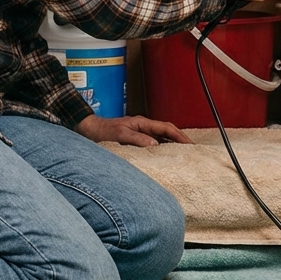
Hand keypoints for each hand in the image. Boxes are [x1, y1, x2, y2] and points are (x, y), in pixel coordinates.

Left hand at [75, 114, 192, 146]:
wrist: (88, 130)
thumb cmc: (102, 131)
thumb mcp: (120, 135)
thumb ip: (137, 139)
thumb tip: (155, 145)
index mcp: (142, 123)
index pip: (166, 128)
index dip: (180, 136)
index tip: (190, 144)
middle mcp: (143, 127)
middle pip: (167, 131)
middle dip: (180, 139)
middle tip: (192, 150)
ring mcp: (139, 133)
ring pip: (161, 137)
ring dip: (172, 144)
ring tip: (183, 154)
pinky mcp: (135, 140)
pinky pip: (153, 143)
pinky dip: (162, 148)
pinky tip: (164, 156)